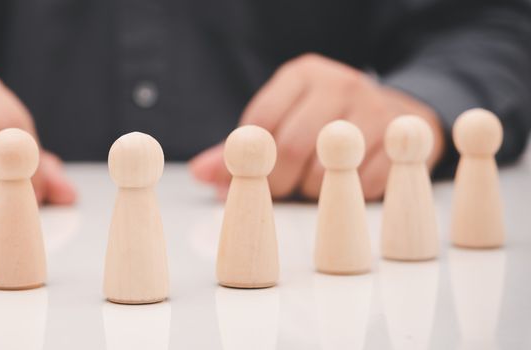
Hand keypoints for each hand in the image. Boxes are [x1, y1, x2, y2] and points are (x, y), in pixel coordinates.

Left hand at [190, 54, 443, 200]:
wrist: (397, 109)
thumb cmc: (323, 119)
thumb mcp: (282, 120)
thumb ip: (240, 149)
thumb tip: (201, 173)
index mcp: (302, 75)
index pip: (261, 121)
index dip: (250, 161)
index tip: (249, 178)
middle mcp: (340, 83)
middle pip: (293, 146)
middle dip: (280, 181)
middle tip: (282, 191)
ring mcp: (376, 108)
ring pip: (328, 167)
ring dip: (315, 189)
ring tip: (315, 182)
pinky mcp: (405, 137)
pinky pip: (368, 182)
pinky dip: (351, 194)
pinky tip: (348, 184)